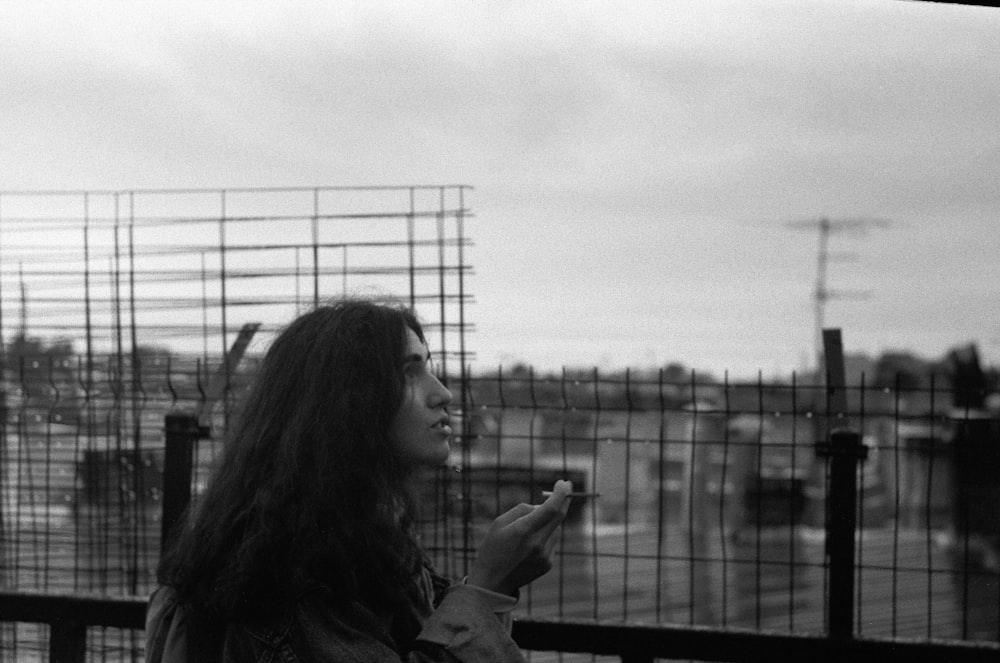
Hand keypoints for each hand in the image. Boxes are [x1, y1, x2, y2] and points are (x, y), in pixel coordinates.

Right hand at [467, 480, 571, 596]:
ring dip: (549, 522)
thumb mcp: (499, 523)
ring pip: (556, 529)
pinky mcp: (547, 564)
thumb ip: (522, 510)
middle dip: (563, 501)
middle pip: (559, 517)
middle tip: (564, 489)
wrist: (492, 582)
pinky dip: (545, 537)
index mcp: (523, 530)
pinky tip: (528, 547)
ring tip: (528, 531)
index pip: (550, 509)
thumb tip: (542, 506)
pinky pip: (552, 542)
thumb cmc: (493, 548)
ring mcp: (544, 556)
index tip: (563, 483)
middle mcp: (537, 543)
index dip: (560, 494)